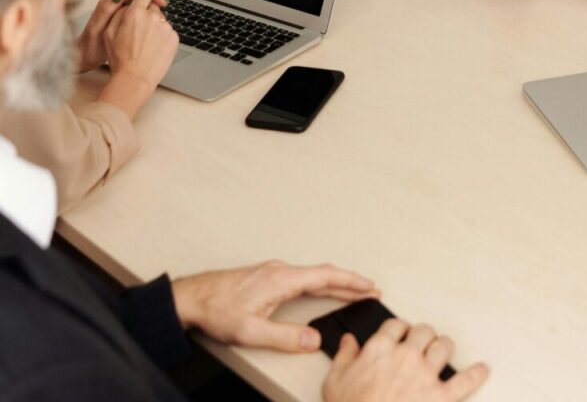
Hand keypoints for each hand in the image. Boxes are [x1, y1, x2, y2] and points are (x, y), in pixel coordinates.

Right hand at [77, 0, 166, 72]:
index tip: (144, 1)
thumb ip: (119, 14)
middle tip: (139, 32)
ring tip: (145, 44)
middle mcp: (152, 17)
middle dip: (147, 15)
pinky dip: (162, 37)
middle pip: (153, 7)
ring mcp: (165, 27)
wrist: (134, 79)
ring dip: (155, 27)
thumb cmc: (120, 59)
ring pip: (161, 21)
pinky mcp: (174, 38)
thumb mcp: (109, 33)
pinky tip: (153, 49)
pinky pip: (168, 32)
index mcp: (135, 13)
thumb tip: (128, 4)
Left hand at [172, 260, 378, 352]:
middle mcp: (281, 271)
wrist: (193, 297)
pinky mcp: (267, 277)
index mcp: (282, 279)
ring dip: (334, 283)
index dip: (350, 282)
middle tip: (370, 290)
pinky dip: (319, 284)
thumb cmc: (217, 310)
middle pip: (323, 274)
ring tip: (352, 292)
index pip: (325, 277)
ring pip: (312, 275)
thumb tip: (314, 338)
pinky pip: (302, 277)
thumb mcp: (252, 331)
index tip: (370, 286)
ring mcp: (274, 272)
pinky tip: (320, 291)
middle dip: (349, 282)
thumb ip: (285, 337)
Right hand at [323, 317, 488, 400]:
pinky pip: (465, 381)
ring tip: (443, 350)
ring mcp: (425, 376)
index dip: (399, 328)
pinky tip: (482, 370)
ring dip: (444, 347)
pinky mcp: (441, 397)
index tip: (400, 333)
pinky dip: (476, 374)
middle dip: (423, 335)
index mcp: (380, 349)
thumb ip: (343, 357)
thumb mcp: (334, 383)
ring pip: (443, 347)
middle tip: (422, 341)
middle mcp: (405, 356)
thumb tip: (348, 341)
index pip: (395, 325)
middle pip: (423, 331)